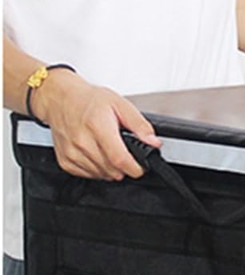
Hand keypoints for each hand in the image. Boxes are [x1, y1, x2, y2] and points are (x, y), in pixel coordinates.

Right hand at [34, 68, 160, 180]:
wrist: (59, 99)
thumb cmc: (88, 100)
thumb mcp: (120, 104)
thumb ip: (140, 125)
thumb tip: (153, 142)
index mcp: (98, 127)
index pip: (120, 159)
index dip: (135, 168)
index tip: (141, 166)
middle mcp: (82, 142)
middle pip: (113, 170)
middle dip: (126, 167)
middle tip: (127, 153)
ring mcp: (72, 153)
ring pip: (102, 175)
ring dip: (112, 169)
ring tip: (111, 150)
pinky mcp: (65, 161)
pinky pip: (88, 175)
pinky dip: (98, 170)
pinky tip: (98, 155)